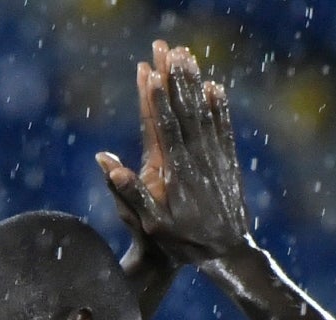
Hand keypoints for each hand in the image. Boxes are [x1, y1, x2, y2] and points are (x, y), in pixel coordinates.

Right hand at [97, 41, 251, 266]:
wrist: (228, 254)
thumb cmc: (184, 242)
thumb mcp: (152, 225)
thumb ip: (131, 194)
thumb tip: (108, 163)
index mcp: (176, 172)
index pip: (164, 128)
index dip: (156, 99)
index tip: (150, 72)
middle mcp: (198, 160)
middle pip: (184, 112)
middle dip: (174, 79)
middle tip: (167, 50)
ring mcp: (215, 160)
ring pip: (204, 115)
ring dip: (194, 85)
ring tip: (187, 56)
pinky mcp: (227, 163)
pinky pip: (223, 128)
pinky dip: (219, 107)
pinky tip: (215, 88)